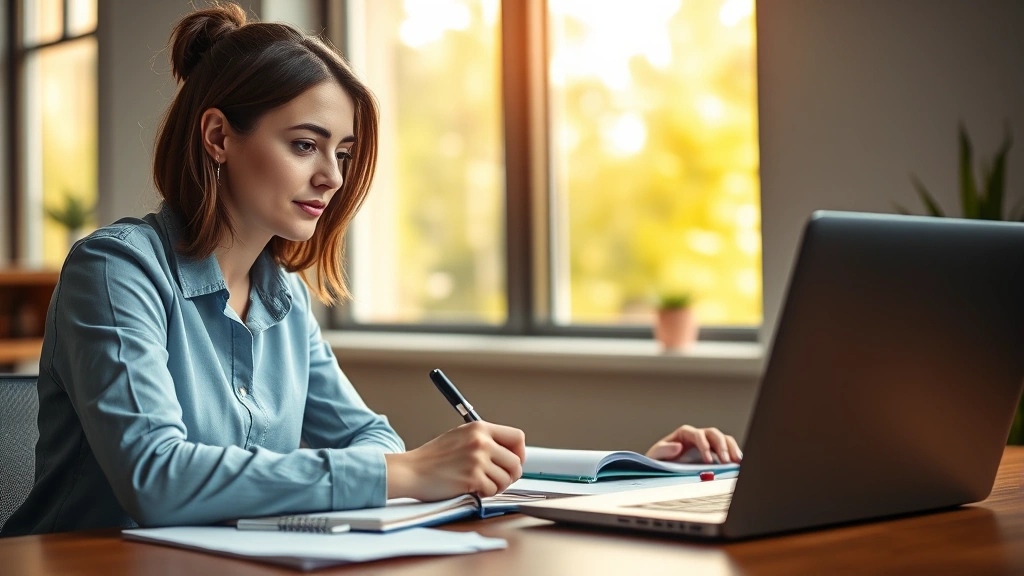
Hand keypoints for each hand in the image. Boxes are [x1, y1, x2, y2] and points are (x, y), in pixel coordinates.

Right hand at [385, 421, 525, 500]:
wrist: (411, 470)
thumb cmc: (433, 457)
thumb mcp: (460, 436)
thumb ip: (484, 440)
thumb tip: (509, 452)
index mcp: (479, 428)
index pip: (517, 437)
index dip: (519, 453)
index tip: (513, 462)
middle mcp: (481, 441)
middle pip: (516, 462)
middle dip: (510, 475)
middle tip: (498, 480)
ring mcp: (477, 459)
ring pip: (506, 478)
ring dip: (497, 486)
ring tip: (481, 483)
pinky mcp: (472, 477)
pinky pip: (493, 490)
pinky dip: (485, 493)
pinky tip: (472, 488)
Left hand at [645, 425, 742, 463]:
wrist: (662, 467)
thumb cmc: (659, 460)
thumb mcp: (656, 454)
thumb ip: (664, 449)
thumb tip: (678, 446)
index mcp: (684, 434)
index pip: (697, 434)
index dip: (704, 445)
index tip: (708, 460)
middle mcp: (697, 436)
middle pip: (713, 434)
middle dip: (721, 446)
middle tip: (725, 461)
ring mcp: (707, 443)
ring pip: (723, 439)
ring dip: (731, 448)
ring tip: (737, 461)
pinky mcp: (713, 452)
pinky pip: (727, 448)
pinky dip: (733, 453)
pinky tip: (738, 462)